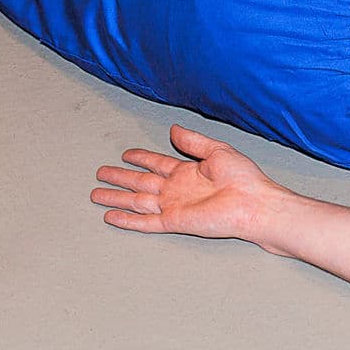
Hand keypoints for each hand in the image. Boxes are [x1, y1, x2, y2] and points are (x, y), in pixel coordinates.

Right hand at [92, 124, 283, 239]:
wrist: (253, 203)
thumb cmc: (244, 179)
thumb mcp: (217, 151)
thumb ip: (193, 142)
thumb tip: (174, 129)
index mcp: (187, 172)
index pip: (157, 163)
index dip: (141, 158)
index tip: (126, 154)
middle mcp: (177, 189)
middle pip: (140, 182)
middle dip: (120, 178)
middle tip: (101, 173)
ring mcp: (173, 206)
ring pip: (136, 201)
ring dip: (116, 198)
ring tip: (97, 194)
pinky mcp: (174, 221)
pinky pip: (145, 221)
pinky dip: (127, 219)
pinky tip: (111, 216)